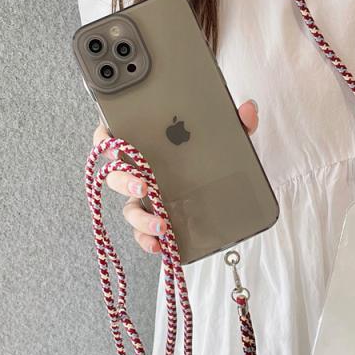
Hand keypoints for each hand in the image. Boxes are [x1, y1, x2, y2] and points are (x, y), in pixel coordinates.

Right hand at [92, 99, 258, 254]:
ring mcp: (146, 199)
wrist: (227, 185)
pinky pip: (143, 233)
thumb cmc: (211, 153)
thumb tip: (249, 110)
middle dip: (123, 180)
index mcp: (147, 146)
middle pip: (115, 174)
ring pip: (129, 209)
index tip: (110, 142)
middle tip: (143, 184)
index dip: (104, 138)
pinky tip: (161, 244)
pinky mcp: (157, 220)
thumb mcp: (226, 137)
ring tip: (161, 223)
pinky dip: (148, 240)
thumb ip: (236, 123)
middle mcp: (140, 172)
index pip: (113, 136)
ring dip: (140, 217)